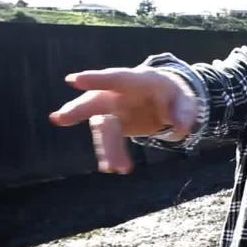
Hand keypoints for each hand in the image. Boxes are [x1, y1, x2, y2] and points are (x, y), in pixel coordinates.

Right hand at [49, 67, 196, 173]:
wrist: (165, 100)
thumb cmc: (174, 95)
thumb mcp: (187, 99)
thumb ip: (185, 110)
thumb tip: (180, 127)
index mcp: (138, 80)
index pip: (116, 78)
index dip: (97, 79)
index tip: (74, 80)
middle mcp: (119, 93)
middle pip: (96, 100)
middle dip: (79, 109)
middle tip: (60, 118)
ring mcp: (113, 109)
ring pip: (102, 127)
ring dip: (106, 147)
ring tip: (112, 168)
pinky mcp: (112, 124)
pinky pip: (107, 140)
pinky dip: (109, 154)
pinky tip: (110, 168)